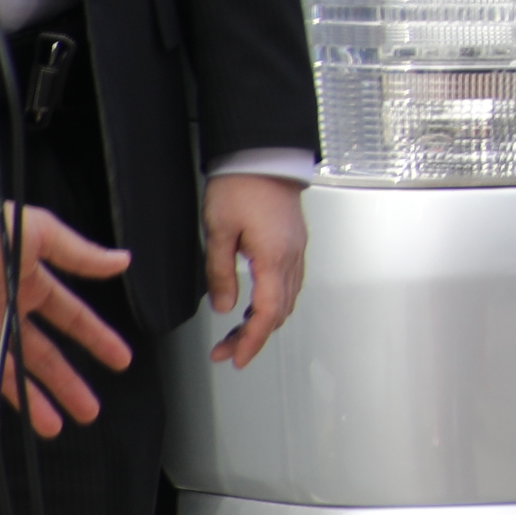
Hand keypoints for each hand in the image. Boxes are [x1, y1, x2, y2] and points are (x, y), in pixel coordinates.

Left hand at [0, 203, 130, 435]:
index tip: (120, 360)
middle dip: (67, 385)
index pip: (72, 319)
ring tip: (51, 427)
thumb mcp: (42, 234)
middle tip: (87, 411)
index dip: (97, 339)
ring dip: (29, 403)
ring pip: (6, 376)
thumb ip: (81, 254)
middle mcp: (5, 314)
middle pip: (42, 357)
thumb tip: (122, 261)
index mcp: (30, 286)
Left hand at [203, 174, 303, 369]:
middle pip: (280, 311)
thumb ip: (221, 273)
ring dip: (263, 321)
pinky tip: (254, 305)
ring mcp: (296, 250)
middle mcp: (292, 258)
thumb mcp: (218, 231)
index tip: (236, 358)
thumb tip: (224, 306)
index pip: (267, 312)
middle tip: (225, 351)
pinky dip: (273, 303)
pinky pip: (289, 283)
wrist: (263, 156)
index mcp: (274, 257)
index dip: (252, 340)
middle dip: (254, 336)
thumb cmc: (241, 187)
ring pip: (287, 299)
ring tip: (235, 332)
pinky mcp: (293, 243)